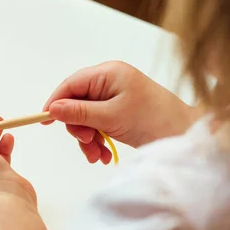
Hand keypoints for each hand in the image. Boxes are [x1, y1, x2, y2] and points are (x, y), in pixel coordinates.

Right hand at [43, 61, 198, 163]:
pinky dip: (98, 140)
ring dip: (88, 139)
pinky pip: (98, 124)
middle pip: (76, 103)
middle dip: (78, 127)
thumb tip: (52, 109)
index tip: (44, 121)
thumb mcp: (110, 117)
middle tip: (87, 143)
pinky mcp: (119, 111)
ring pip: (86, 117)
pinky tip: (105, 154)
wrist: (185, 136)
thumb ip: (78, 112)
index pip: (71, 84)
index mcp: (108, 74)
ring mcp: (115, 96)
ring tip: (97, 156)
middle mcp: (110, 81)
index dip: (56, 102)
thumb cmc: (152, 120)